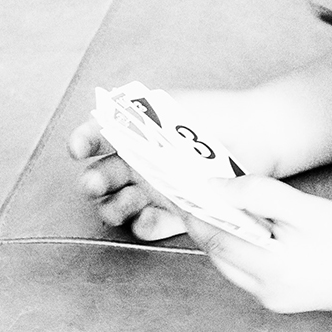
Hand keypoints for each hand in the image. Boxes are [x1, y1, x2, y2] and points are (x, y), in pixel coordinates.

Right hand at [68, 89, 277, 241]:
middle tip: (94, 183)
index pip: (96, 137)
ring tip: (125, 202)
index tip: (78, 148)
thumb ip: (136, 114)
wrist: (252, 136)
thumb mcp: (169, 106)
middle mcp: (137, 163)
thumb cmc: (211, 115)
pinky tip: (147, 217)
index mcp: (130, 134)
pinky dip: (144, 224)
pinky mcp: (175, 213)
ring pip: (119, 206)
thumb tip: (104, 122)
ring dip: (114, 207)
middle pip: (102, 177)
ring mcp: (154, 190)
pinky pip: (150, 225)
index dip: (82, 142)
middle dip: (94, 181)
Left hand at [194, 177, 331, 314]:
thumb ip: (259, 195)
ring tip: (224, 201)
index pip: (213, 237)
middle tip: (197, 187)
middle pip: (216, 252)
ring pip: (229, 261)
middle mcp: (264, 291)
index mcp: (269, 269)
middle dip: (205, 220)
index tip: (180, 185)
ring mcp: (271, 299)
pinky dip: (241, 246)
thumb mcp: (307, 208)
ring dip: (223, 233)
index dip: (193, 209)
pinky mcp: (280, 300)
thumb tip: (216, 187)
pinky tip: (251, 225)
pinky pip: (246, 270)